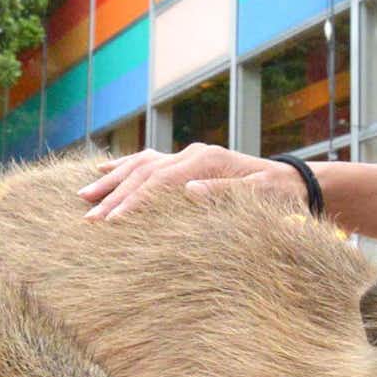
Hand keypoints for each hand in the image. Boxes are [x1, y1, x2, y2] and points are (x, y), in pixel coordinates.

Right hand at [78, 143, 301, 220]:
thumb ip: (225, 192)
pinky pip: (147, 162)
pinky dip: (122, 168)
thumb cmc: (279, 196)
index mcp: (207, 161)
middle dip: (115, 198)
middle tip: (89, 221)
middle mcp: (193, 153)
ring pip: (140, 165)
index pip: (160, 182)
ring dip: (111, 182)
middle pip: (144, 174)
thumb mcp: (260, 197)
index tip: (112, 223)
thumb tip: (189, 191)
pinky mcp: (187, 161)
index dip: (135, 203)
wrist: (293, 182)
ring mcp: (188, 155)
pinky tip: (101, 173)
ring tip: (83, 198)